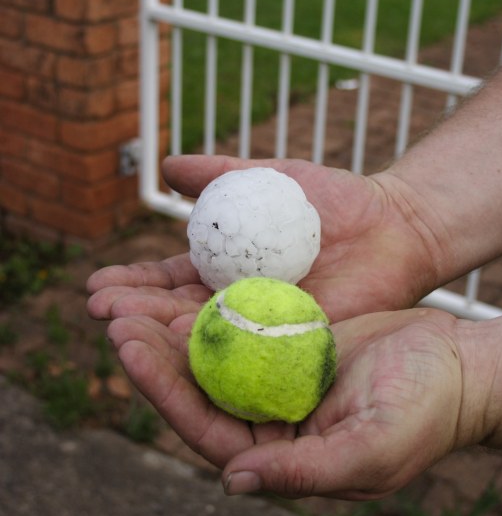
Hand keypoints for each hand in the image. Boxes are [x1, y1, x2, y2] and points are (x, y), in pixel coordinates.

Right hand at [87, 154, 437, 324]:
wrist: (392, 224)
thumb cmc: (333, 201)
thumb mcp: (267, 177)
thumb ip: (219, 173)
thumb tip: (164, 164)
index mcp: (224, 270)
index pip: (166, 282)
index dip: (132, 285)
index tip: (94, 284)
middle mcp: (237, 304)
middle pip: (176, 315)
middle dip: (134, 315)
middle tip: (98, 313)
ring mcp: (265, 327)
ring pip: (207, 339)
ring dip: (162, 338)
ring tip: (122, 333)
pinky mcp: (295, 344)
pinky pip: (253, 351)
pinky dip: (219, 350)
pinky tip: (183, 347)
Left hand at [105, 305, 468, 499]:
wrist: (464, 367)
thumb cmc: (427, 411)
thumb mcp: (371, 448)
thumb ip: (304, 473)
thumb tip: (229, 482)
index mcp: (279, 459)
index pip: (205, 429)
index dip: (162, 391)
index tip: (129, 347)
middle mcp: (270, 426)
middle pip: (197, 390)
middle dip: (153, 353)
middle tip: (113, 309)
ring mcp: (279, 384)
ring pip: (212, 356)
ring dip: (171, 326)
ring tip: (130, 291)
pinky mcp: (291, 348)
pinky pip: (241, 325)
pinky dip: (212, 304)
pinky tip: (181, 277)